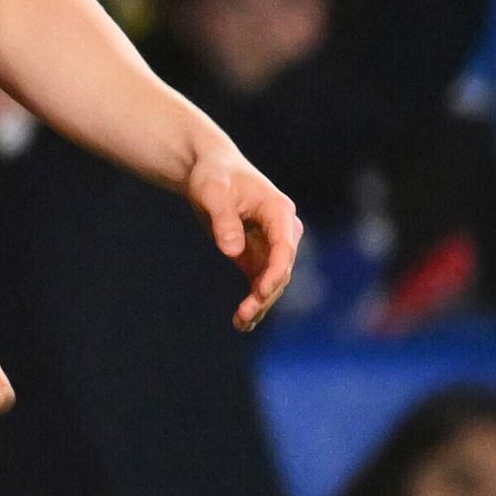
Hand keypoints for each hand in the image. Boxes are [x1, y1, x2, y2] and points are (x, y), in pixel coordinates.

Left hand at [182, 138, 301, 329]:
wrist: (210, 171)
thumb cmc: (213, 177)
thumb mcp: (212, 192)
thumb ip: (223, 220)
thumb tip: (232, 251)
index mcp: (279, 212)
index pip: (284, 247)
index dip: (275, 271)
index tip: (261, 291)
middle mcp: (283, 230)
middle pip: (281, 269)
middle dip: (265, 294)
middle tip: (243, 315)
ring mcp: (272, 244)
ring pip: (272, 280)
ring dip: (259, 303)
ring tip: (240, 324)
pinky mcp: (258, 254)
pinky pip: (260, 281)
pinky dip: (253, 301)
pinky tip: (242, 323)